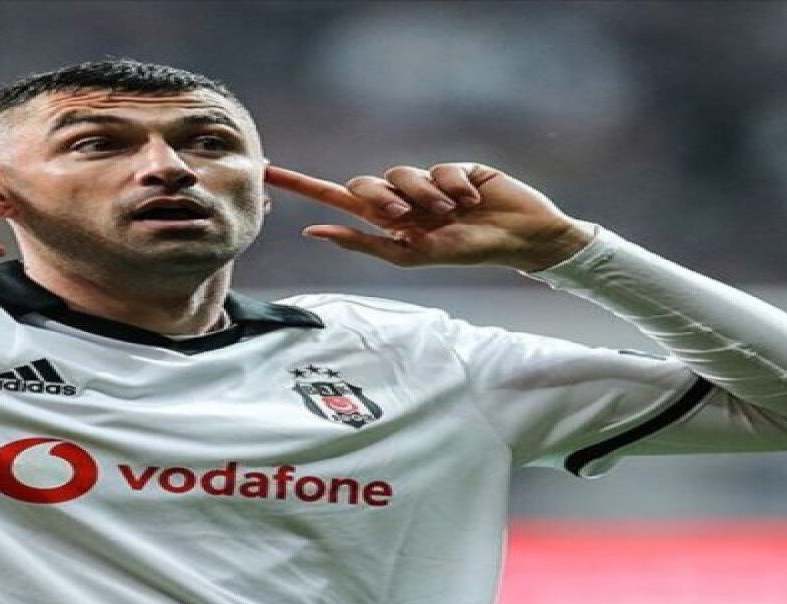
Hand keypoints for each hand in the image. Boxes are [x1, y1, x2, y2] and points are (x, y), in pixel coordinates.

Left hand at [265, 163, 595, 271]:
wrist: (518, 238)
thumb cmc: (466, 252)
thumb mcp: (411, 255)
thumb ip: (362, 242)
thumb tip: (312, 230)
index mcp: (387, 221)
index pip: (336, 198)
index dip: (301, 185)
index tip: (267, 171)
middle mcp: (402, 198)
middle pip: (365, 183)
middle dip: (382, 198)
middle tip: (409, 217)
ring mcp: (426, 181)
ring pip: (400, 172)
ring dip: (425, 196)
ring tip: (451, 212)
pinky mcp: (452, 165)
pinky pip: (437, 166)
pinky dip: (453, 185)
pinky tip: (473, 198)